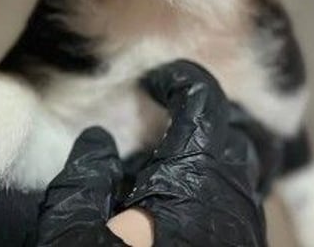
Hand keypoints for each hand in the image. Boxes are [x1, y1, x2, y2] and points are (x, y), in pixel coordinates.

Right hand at [32, 60, 280, 246]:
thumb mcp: (69, 237)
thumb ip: (82, 180)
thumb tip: (97, 142)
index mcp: (193, 181)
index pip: (204, 102)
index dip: (179, 82)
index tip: (152, 84)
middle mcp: (233, 204)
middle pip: (226, 139)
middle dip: (193, 125)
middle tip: (148, 135)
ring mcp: (244, 235)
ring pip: (238, 178)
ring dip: (206, 163)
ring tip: (158, 179)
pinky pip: (244, 212)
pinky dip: (223, 199)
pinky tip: (187, 218)